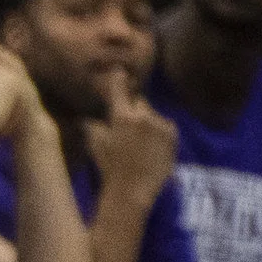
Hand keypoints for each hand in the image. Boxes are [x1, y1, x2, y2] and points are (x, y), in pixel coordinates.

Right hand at [89, 71, 180, 205]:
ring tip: (139, 141)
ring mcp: (161, 125)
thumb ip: (92, 125)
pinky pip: (163, 126)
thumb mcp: (94, 145)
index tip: (118, 70)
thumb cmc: (108, 168)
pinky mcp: (173, 136)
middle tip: (125, 124)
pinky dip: (157, 131)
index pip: (119, 89)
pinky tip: (150, 146)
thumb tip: (88, 116)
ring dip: (145, 122)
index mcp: (122, 116)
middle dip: (132, 109)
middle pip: (138, 103)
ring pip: (151, 115)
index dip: (118, 79)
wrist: (133, 191)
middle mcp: (144, 116)